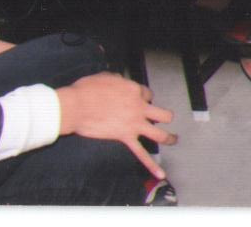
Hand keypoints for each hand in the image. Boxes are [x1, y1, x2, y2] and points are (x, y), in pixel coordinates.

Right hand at [56, 72, 176, 178]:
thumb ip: (118, 81)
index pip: (147, 95)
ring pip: (159, 133)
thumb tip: (119, 83)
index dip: (143, 98)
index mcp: (134, 90)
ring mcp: (134, 124)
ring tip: (173, 140)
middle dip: (163, 116)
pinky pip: (141, 153)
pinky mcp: (126, 137)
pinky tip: (161, 174)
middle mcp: (139, 107)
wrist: (77, 106)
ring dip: (168, 138)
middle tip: (161, 119)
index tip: (138, 102)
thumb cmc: (88, 90)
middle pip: (162, 113)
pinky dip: (152, 166)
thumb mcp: (106, 77)